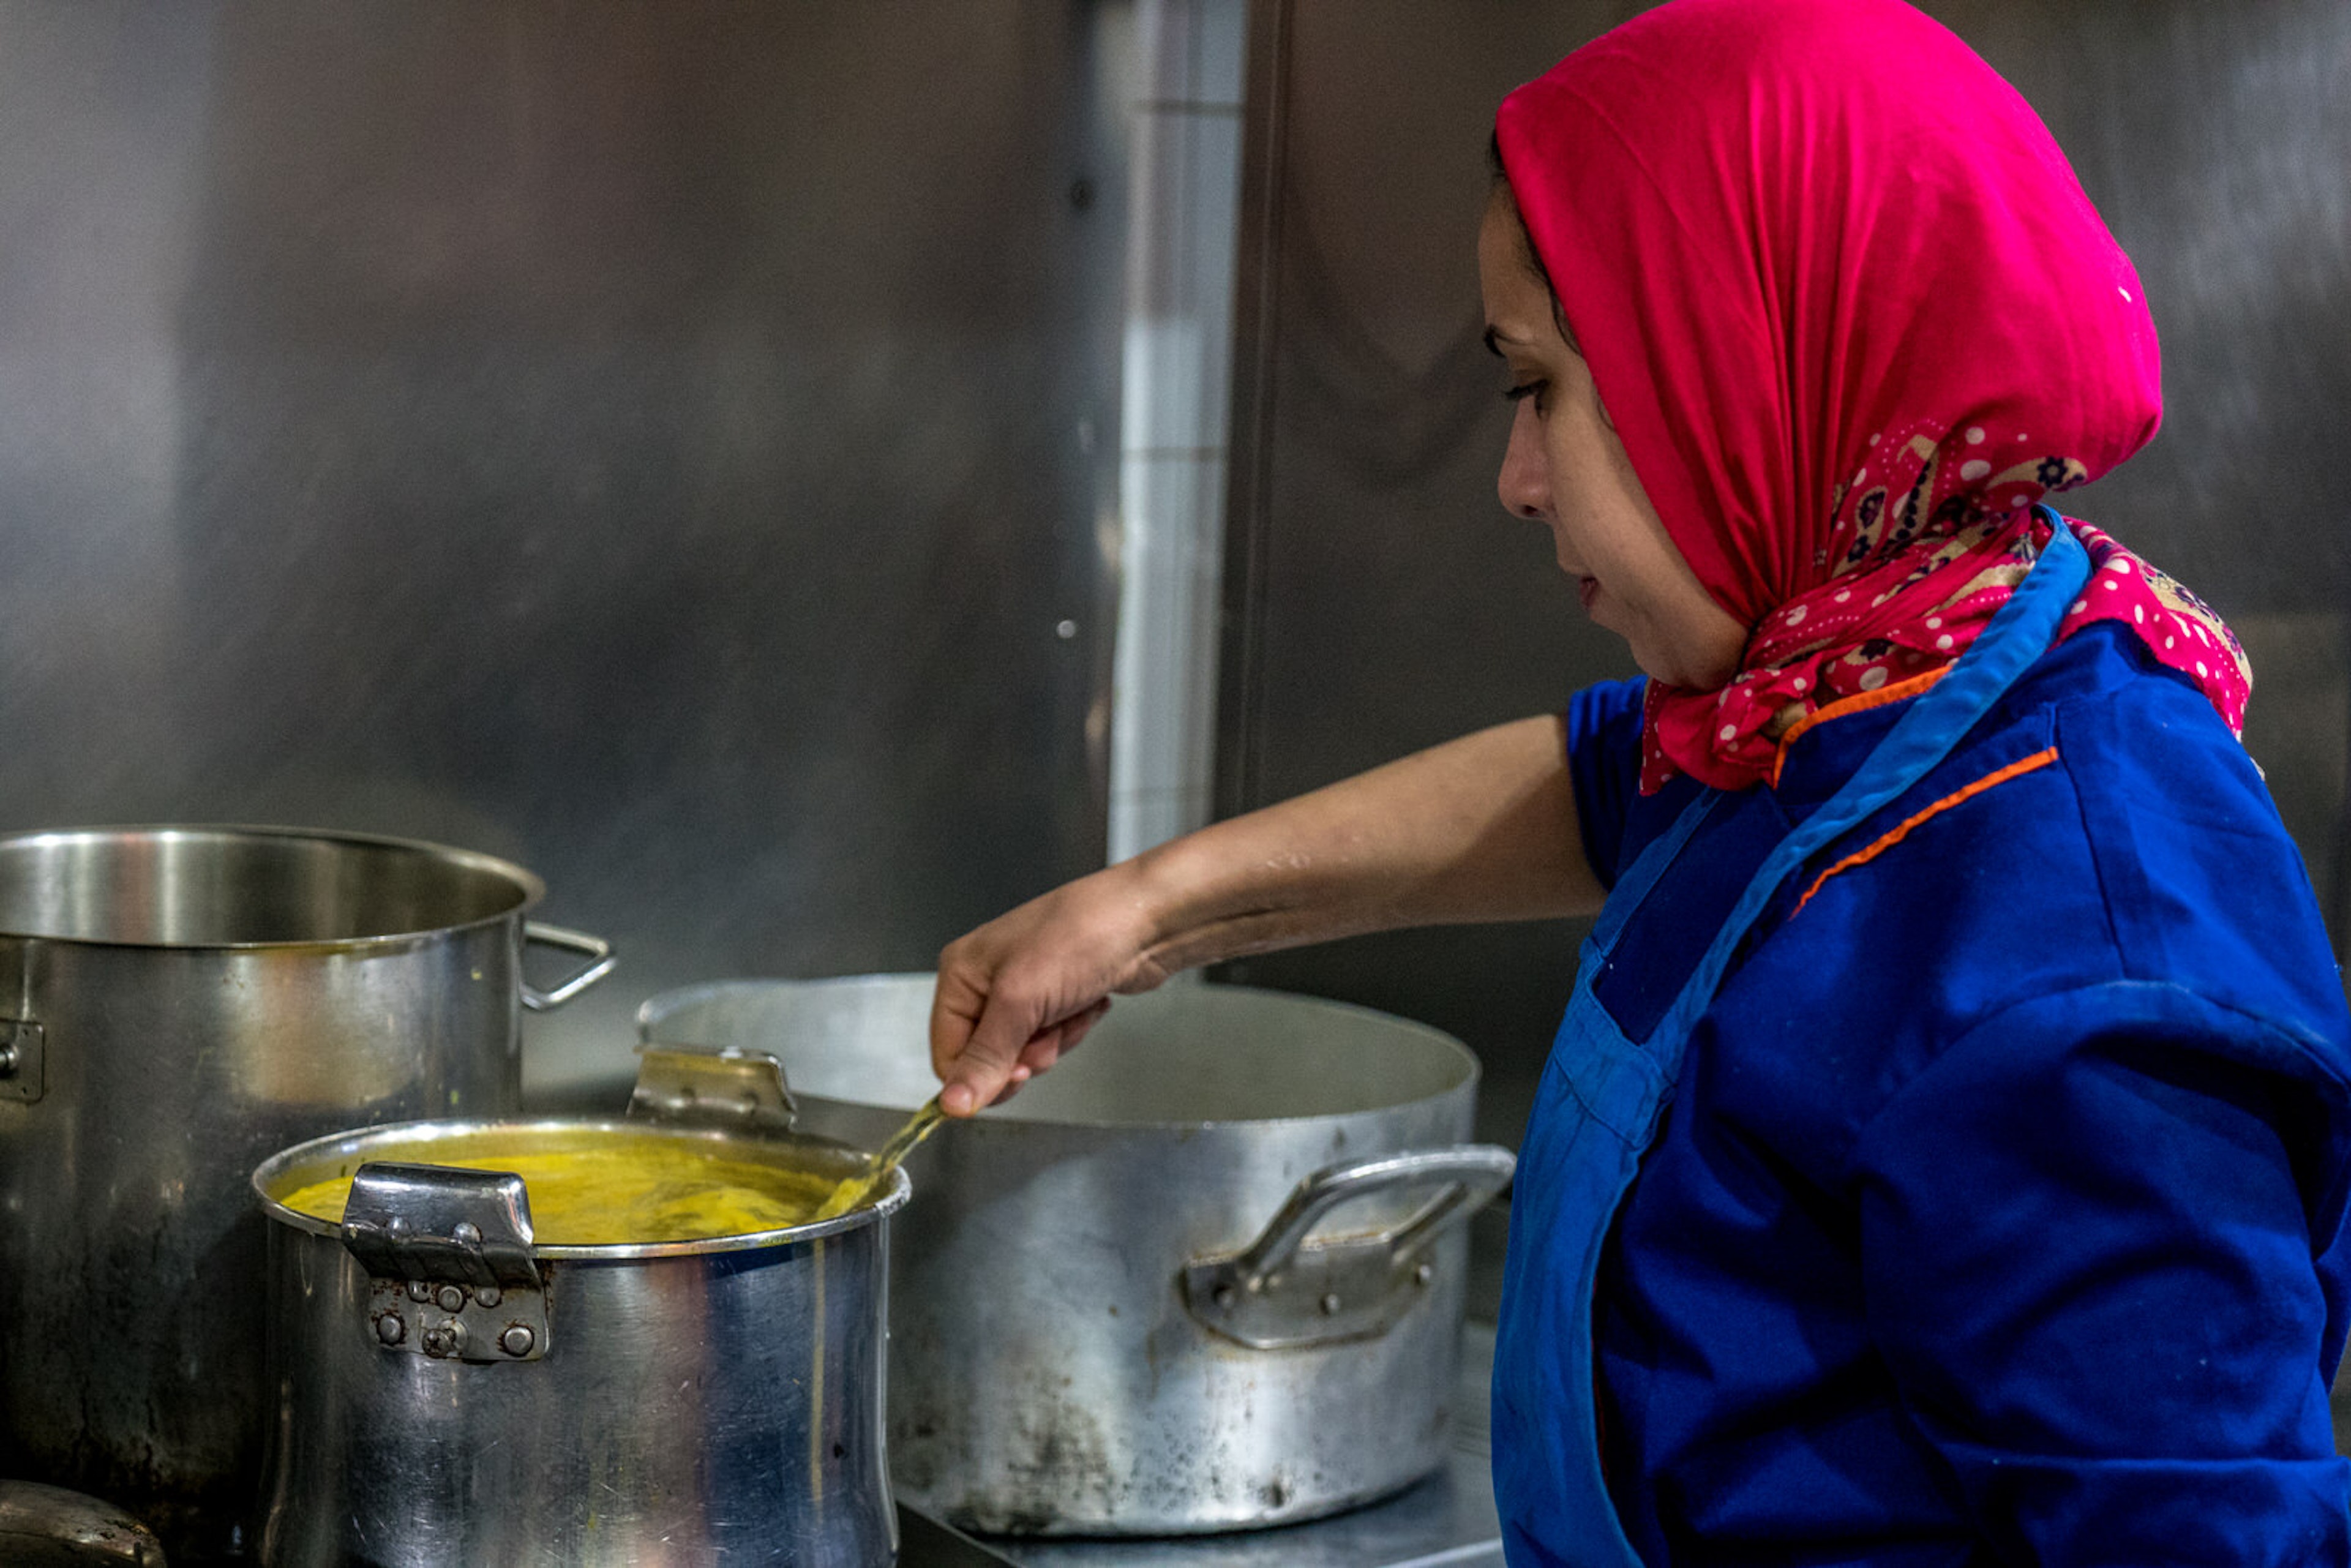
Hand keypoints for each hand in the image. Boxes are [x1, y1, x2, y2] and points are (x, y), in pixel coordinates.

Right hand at [930, 861, 1173, 1115]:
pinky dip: (1074, 1029)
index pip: (948, 1053)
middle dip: (1025, 1054)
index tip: (1016, 1075)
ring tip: (1072, 1006)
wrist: (1146, 921)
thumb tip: (952, 1104)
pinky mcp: (1056, 999)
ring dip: (1056, 1041)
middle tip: (1048, 1031)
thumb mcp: (1021, 1001)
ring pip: (1024, 1054)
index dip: (979, 1075)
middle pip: (988, 1058)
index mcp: (962, 973)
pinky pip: (1054, 1040)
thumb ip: (985, 1057)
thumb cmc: (1081, 936)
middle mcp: (987, 982)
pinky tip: (1089, 1002)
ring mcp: (1023, 990)